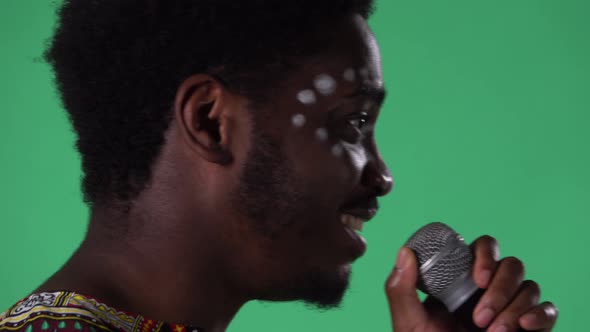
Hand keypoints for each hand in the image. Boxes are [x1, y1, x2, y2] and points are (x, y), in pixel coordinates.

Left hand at [384, 235, 557, 330]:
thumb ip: (401, 290)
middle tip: (480, 318)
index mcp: (460, 282)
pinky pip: (548, 310)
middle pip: (511, 264)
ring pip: (529, 286)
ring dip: (513, 306)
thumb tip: (405, 252)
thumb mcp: (409, 323)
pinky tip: (524, 326)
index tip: (478, 277)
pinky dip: (540, 315)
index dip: (485, 254)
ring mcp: (511, 308)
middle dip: (500, 287)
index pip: (481, 249)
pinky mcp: (530, 327)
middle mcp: (488, 290)